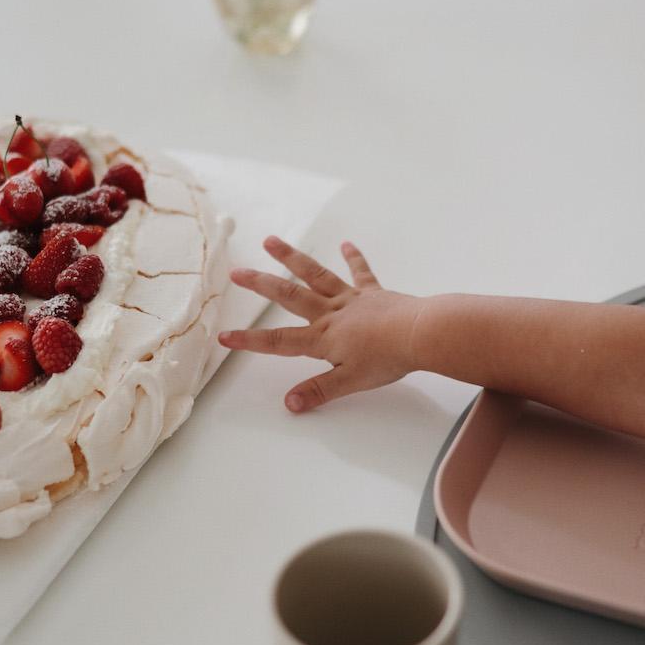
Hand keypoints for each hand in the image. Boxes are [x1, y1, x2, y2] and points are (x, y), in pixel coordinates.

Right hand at [219, 236, 422, 412]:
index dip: (250, 340)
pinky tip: (345, 244)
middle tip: (236, 271)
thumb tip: (289, 404)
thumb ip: (319, 392)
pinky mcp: (373, 292)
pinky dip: (353, 258)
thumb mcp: (350, 382)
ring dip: (292, 258)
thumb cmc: (387, 359)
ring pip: (316, 276)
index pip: (279, 341)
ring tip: (271, 241)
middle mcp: (331, 314)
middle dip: (261, 285)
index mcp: (323, 338)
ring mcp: (351, 299)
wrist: (420, 334)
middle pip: (290, 297)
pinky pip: (360, 272)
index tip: (224, 336)